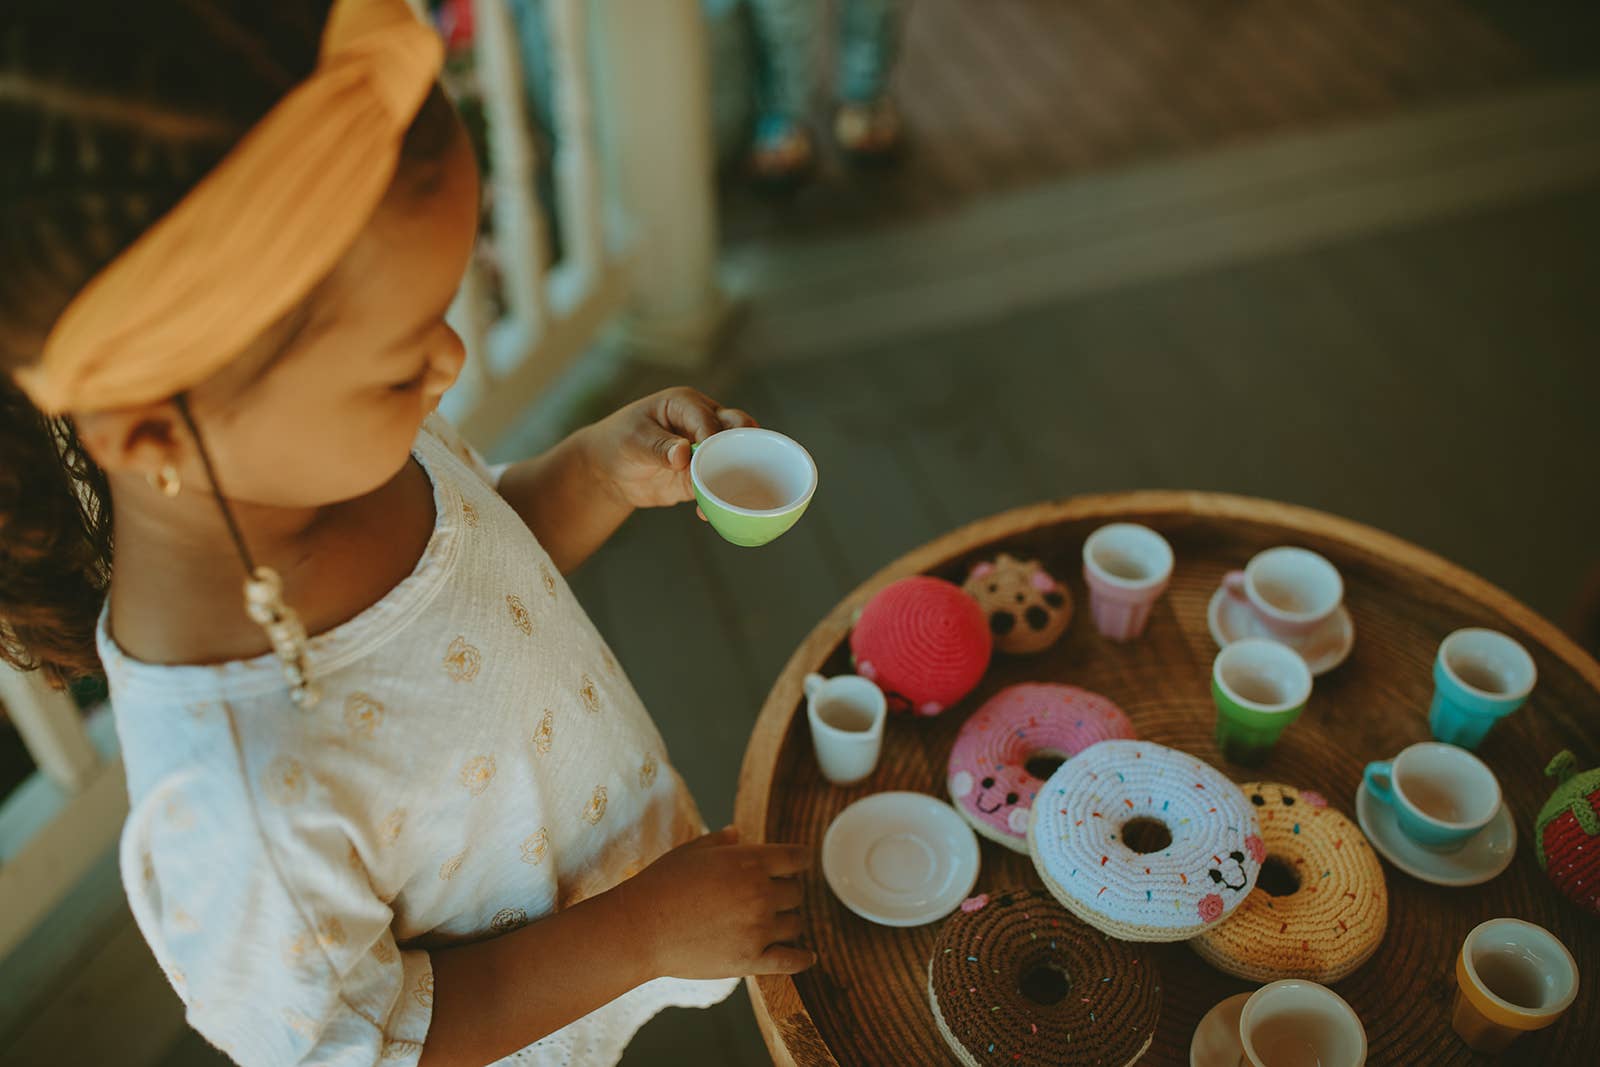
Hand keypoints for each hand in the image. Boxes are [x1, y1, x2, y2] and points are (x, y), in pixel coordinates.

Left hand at [580, 388, 757, 510]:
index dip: (712, 438)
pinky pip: (718, 485)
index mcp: (685, 404)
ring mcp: (706, 449)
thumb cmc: (617, 442)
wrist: (609, 471)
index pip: (708, 418)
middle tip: (736, 469)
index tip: (706, 458)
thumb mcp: (632, 441)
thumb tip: (683, 453)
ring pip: (736, 456)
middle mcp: (702, 422)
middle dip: (743, 447)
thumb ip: (658, 446)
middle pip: (737, 428)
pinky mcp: (703, 474)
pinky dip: (718, 498)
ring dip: (737, 474)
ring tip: (726, 496)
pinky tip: (705, 512)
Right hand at [618, 827, 814, 979]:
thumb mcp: (692, 851)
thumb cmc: (662, 884)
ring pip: (795, 924)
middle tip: (771, 896)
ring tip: (773, 923)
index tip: (798, 865)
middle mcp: (760, 893)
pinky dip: (803, 958)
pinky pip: (792, 960)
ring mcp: (758, 929)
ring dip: (787, 922)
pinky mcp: (751, 960)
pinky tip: (808, 956)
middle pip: (797, 893)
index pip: (797, 858)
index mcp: (750, 861)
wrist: (640, 927)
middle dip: (786, 892)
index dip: (799, 860)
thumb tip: (737, 833)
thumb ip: (721, 841)